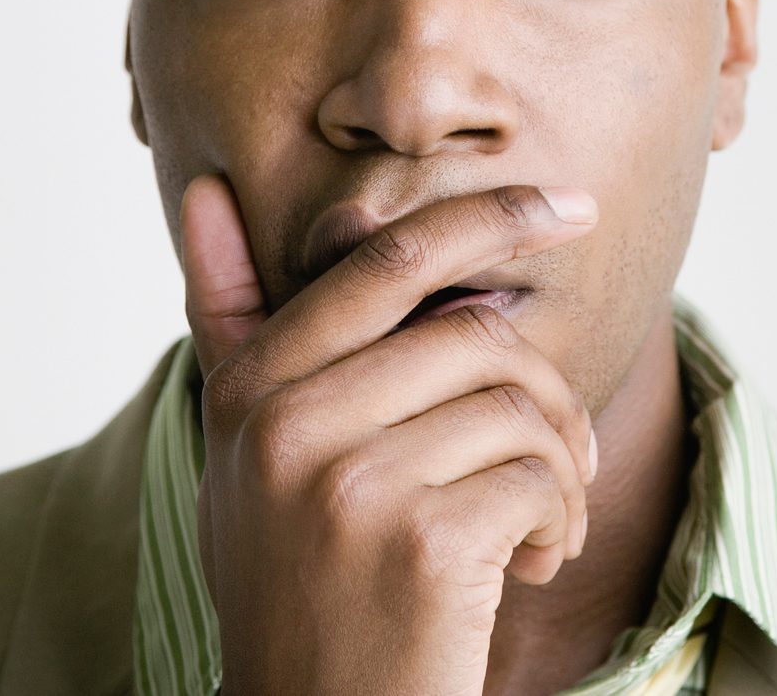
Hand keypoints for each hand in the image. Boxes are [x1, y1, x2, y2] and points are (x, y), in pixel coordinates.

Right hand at [181, 174, 602, 695]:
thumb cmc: (298, 587)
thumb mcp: (244, 458)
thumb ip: (233, 327)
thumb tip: (205, 190)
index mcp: (250, 389)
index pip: (385, 259)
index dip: (488, 216)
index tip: (571, 205)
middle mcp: (285, 425)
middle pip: (475, 330)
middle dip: (548, 387)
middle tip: (567, 450)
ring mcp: (348, 483)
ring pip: (520, 403)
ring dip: (562, 467)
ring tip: (539, 525)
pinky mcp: (421, 542)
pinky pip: (540, 476)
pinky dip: (562, 522)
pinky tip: (533, 567)